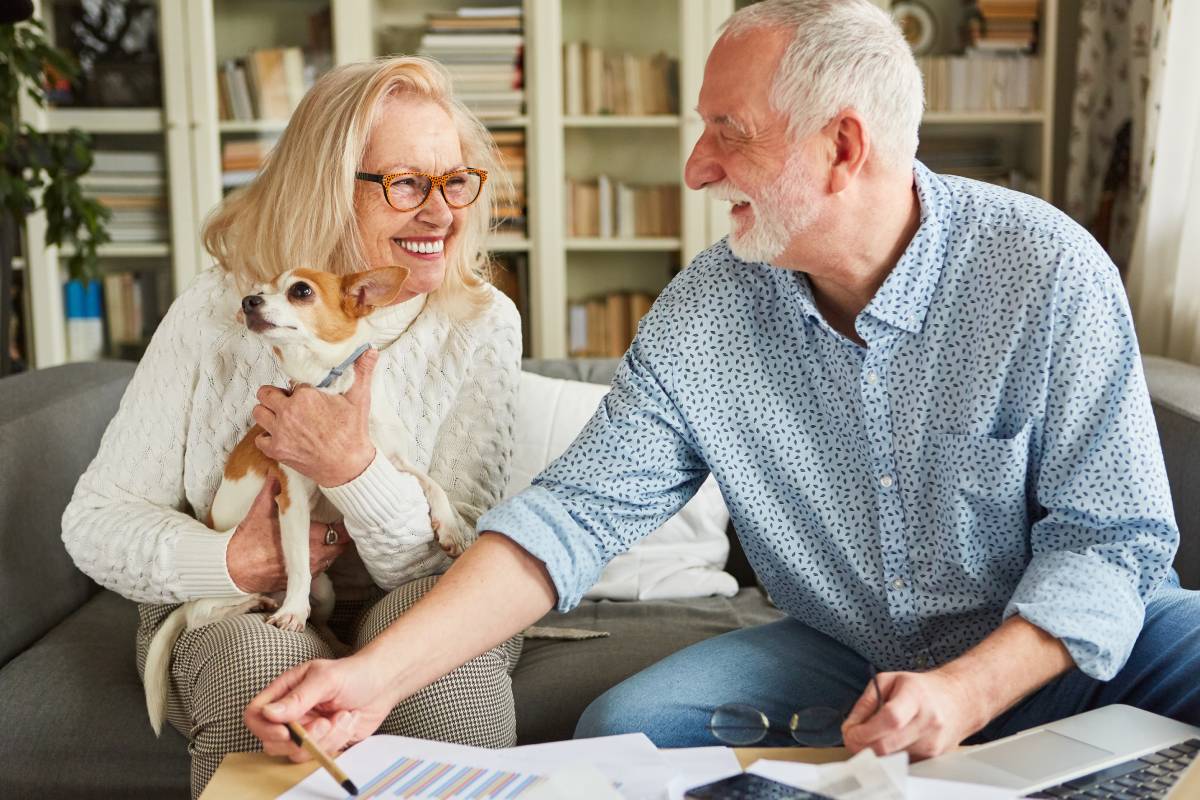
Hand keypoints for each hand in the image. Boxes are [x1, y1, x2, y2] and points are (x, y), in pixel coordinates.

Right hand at [226, 476, 349, 593]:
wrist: (232, 569)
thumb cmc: (247, 540)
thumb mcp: (260, 510)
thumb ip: (271, 489)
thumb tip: (276, 471)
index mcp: (310, 538)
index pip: (340, 531)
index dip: (342, 524)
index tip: (340, 516)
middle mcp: (314, 557)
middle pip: (340, 547)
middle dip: (339, 537)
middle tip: (335, 526)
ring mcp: (307, 571)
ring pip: (330, 559)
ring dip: (330, 549)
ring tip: (325, 538)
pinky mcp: (299, 580)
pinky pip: (318, 570)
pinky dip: (319, 561)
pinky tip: (311, 552)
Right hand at [245, 652, 399, 761]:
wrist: (384, 684)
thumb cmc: (355, 673)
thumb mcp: (326, 679)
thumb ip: (298, 697)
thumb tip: (268, 713)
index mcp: (286, 691)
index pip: (256, 714)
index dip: (265, 728)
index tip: (286, 731)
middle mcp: (293, 712)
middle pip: (273, 741)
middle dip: (303, 737)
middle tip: (325, 723)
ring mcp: (307, 729)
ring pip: (298, 751)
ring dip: (325, 738)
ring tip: (343, 715)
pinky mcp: (323, 741)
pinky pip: (320, 754)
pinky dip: (337, 740)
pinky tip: (349, 720)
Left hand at [253, 349, 378, 487]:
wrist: (348, 466)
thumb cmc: (353, 433)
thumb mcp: (359, 399)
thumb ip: (361, 372)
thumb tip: (370, 350)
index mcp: (305, 396)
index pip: (291, 382)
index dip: (299, 388)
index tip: (308, 395)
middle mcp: (288, 412)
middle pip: (265, 393)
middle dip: (275, 396)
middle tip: (288, 403)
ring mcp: (280, 431)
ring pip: (258, 412)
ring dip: (268, 414)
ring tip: (282, 418)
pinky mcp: (276, 449)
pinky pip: (259, 438)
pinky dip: (268, 438)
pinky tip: (282, 437)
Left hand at [841, 668, 983, 758]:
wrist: (957, 699)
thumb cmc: (920, 688)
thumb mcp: (888, 681)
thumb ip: (865, 703)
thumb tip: (849, 728)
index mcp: (915, 697)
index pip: (890, 719)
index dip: (865, 730)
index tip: (850, 732)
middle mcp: (928, 722)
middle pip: (888, 745)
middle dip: (863, 745)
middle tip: (852, 738)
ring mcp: (933, 743)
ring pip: (892, 758)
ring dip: (875, 750)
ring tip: (874, 734)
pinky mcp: (934, 757)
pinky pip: (902, 762)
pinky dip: (890, 754)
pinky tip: (892, 740)